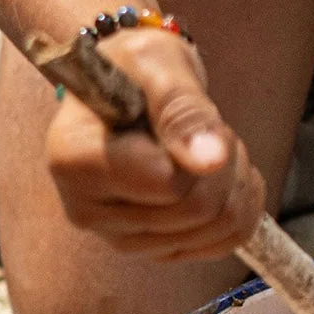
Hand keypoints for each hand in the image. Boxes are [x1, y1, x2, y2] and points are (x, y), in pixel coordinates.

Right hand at [44, 28, 265, 260]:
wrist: (130, 85)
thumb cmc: (137, 67)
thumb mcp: (158, 63)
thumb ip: (183, 110)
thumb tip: (209, 159)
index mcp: (73, 161)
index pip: (167, 183)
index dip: (194, 147)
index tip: (185, 110)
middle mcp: (87, 210)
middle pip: (196, 211)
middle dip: (223, 164)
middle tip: (206, 126)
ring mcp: (119, 238)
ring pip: (214, 230)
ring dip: (234, 182)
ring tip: (207, 146)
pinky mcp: (152, 250)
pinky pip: (223, 244)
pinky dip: (240, 205)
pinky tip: (221, 175)